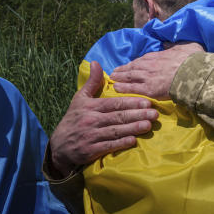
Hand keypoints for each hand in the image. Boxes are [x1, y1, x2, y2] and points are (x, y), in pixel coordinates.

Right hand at [48, 61, 158, 177]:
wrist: (59, 146)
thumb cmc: (73, 119)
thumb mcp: (80, 98)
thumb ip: (92, 82)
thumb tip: (96, 62)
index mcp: (90, 106)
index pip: (114, 103)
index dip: (131, 102)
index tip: (147, 102)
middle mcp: (91, 120)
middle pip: (118, 117)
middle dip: (137, 114)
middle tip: (154, 113)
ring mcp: (91, 136)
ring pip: (115, 131)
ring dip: (133, 128)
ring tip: (148, 125)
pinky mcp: (90, 150)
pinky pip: (108, 146)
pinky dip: (121, 143)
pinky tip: (133, 140)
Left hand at [110, 42, 204, 98]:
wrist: (195, 73)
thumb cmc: (192, 59)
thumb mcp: (185, 45)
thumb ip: (175, 45)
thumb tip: (168, 43)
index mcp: (157, 55)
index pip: (141, 59)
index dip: (133, 63)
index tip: (128, 65)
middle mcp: (149, 65)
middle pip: (132, 67)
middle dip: (122, 70)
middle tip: (114, 72)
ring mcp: (148, 78)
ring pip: (129, 77)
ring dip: (119, 77)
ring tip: (113, 79)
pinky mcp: (149, 90)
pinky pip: (132, 88)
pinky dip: (123, 88)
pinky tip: (116, 88)